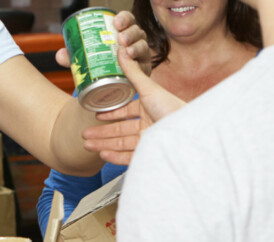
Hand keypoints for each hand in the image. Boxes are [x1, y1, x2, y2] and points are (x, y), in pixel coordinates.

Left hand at [56, 11, 151, 75]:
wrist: (110, 88)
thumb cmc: (99, 67)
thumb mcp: (85, 60)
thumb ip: (72, 57)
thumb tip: (59, 54)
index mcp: (122, 33)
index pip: (127, 20)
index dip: (124, 18)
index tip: (115, 22)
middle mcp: (134, 41)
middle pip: (137, 31)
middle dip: (130, 32)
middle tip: (119, 39)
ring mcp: (141, 55)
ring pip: (143, 45)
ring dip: (136, 46)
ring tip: (126, 51)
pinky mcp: (143, 70)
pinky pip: (145, 64)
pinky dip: (140, 62)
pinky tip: (134, 62)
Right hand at [83, 44, 185, 164]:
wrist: (188, 131)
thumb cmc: (171, 107)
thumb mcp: (148, 88)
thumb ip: (132, 72)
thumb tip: (122, 51)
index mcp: (150, 108)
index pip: (127, 112)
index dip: (111, 114)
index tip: (97, 115)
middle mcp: (150, 124)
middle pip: (120, 130)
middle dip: (101, 132)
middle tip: (85, 134)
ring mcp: (150, 140)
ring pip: (122, 144)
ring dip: (103, 144)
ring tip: (87, 145)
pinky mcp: (151, 154)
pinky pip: (130, 157)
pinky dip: (115, 156)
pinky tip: (103, 154)